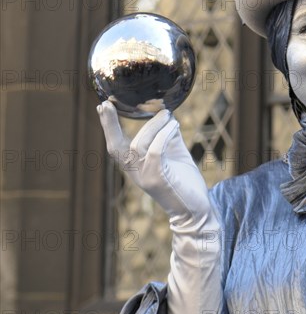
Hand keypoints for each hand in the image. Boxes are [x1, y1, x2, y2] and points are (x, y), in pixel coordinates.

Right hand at [96, 101, 211, 223]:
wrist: (196, 209)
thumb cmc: (185, 180)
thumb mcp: (174, 153)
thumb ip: (167, 135)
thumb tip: (166, 113)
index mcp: (135, 166)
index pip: (116, 145)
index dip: (108, 126)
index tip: (102, 105)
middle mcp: (134, 172)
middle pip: (116, 146)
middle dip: (109, 124)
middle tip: (107, 104)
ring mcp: (144, 177)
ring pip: (139, 144)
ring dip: (154, 125)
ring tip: (167, 115)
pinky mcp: (157, 179)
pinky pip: (155, 151)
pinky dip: (164, 135)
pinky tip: (174, 125)